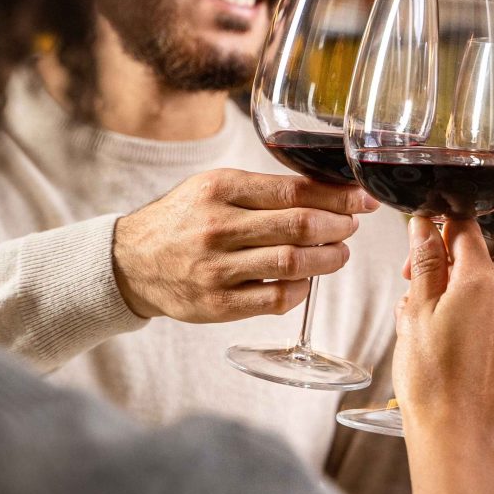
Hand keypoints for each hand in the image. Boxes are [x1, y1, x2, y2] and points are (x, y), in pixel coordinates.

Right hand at [112, 168, 376, 321]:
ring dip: (328, 259)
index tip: (364, 200)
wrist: (130, 262)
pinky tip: (307, 281)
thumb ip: (264, 189)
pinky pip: (276, 298)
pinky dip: (302, 290)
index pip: (295, 190)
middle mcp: (218, 227)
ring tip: (338, 253)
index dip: (339, 196)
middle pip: (301, 226)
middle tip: (352, 227)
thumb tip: (329, 191)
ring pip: (293, 263)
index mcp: (220, 189)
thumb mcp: (215, 187)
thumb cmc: (184, 219)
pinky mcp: (218, 305)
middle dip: (339, 226)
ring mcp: (217, 269)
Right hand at [392, 218, 493, 447]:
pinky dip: (482, 323)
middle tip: (416, 295)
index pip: (464, 228)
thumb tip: (424, 223)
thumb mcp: (416, 312)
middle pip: (479, 261)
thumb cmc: (431, 378)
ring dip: (465, 297)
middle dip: (448, 268)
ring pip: (491, 291)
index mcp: (480, 279)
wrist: (458, 434)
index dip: (438, 231)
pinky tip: (459, 348)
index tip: (420, 247)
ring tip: (436, 328)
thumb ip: (425, 262)